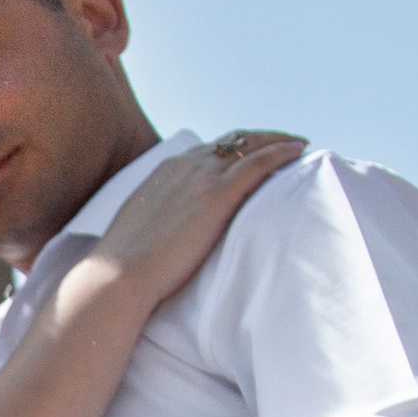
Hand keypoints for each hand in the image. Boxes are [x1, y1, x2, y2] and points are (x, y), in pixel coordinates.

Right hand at [93, 131, 304, 304]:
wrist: (118, 277)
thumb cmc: (126, 266)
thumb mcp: (143, 226)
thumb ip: (163, 214)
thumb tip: (172, 227)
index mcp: (166, 171)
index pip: (210, 149)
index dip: (235, 148)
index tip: (253, 152)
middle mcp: (185, 165)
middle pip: (233, 141)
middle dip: (261, 138)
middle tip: (286, 144)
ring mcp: (202, 178)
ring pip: (249, 145)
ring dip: (277, 141)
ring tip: (299, 145)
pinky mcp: (218, 196)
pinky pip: (259, 163)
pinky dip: (281, 151)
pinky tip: (298, 151)